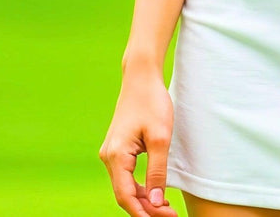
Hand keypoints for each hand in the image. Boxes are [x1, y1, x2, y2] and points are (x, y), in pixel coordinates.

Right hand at [99, 68, 179, 216]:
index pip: (126, 197)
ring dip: (144, 199)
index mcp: (116, 156)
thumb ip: (157, 172)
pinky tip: (155, 192)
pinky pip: (126, 176)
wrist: (141, 76)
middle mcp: (108, 157)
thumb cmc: (152, 102)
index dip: (144, 213)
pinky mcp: (118, 149)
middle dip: (147, 208)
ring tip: (166, 208)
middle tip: (171, 215)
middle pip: (125, 194)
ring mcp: (111, 153)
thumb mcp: (161, 138)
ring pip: (125, 186)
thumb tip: (156, 203)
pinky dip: (140, 187)